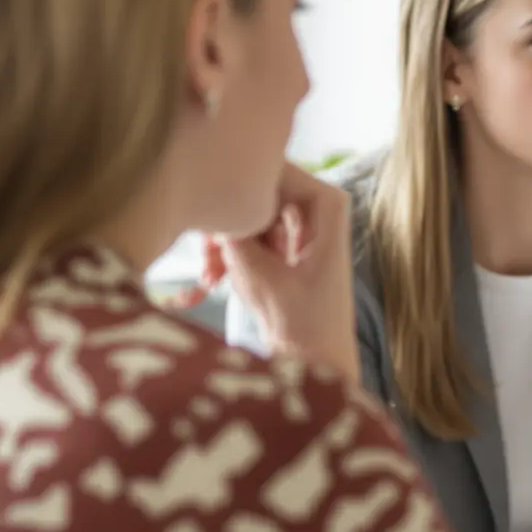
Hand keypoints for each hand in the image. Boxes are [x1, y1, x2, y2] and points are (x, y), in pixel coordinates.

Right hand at [181, 162, 358, 380]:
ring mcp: (299, 223)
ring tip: (210, 277)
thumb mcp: (254, 271)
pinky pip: (246, 233)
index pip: (270, 168)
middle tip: (207, 259)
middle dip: (226, 222)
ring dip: (221, 242)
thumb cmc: (301, 322)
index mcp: (326, 202)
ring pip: (244, 212)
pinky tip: (211, 281)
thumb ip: (229, 230)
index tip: (211, 214)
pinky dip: (228, 254)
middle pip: (254, 190)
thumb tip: (205, 202)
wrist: (316, 363)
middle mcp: (317, 204)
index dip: (237, 187)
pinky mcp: (283, 243)